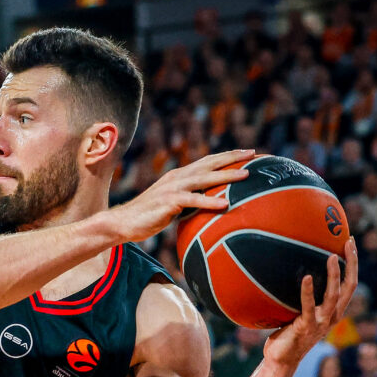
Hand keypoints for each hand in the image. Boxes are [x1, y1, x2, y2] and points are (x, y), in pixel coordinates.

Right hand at [105, 149, 253, 242]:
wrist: (122, 222)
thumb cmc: (148, 217)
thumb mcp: (172, 204)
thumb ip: (189, 200)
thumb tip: (209, 205)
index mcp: (179, 176)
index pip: (207, 162)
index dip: (227, 157)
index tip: (248, 153)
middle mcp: (177, 177)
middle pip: (209, 163)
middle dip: (232, 157)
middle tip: (254, 153)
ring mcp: (172, 188)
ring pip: (204, 179)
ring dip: (227, 175)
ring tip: (246, 174)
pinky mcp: (168, 202)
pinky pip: (192, 201)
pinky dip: (209, 202)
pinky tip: (224, 204)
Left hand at [264, 239, 358, 366]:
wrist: (281, 359)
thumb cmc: (287, 334)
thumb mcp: (298, 312)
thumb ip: (301, 297)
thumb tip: (290, 273)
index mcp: (333, 311)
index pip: (350, 284)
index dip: (352, 264)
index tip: (350, 243)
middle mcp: (332, 316)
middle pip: (349, 286)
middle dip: (352, 263)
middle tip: (349, 243)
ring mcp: (321, 322)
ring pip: (334, 296)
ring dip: (334, 275)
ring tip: (331, 257)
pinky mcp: (306, 327)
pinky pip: (309, 306)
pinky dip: (308, 291)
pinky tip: (308, 278)